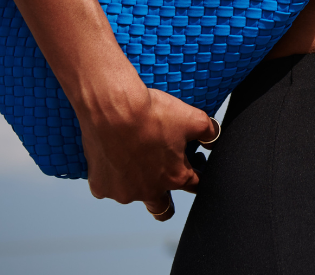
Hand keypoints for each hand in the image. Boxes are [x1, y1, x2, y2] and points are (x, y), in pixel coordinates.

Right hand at [75, 78, 217, 221]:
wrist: (112, 107)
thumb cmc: (150, 113)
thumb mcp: (191, 117)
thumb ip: (209, 132)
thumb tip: (214, 139)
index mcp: (175, 178)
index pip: (194, 186)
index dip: (196, 173)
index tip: (192, 164)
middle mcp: (149, 191)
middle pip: (163, 208)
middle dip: (167, 198)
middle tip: (163, 177)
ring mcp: (122, 192)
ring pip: (133, 194)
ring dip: (135, 181)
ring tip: (133, 154)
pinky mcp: (100, 186)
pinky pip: (107, 186)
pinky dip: (111, 175)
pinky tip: (112, 154)